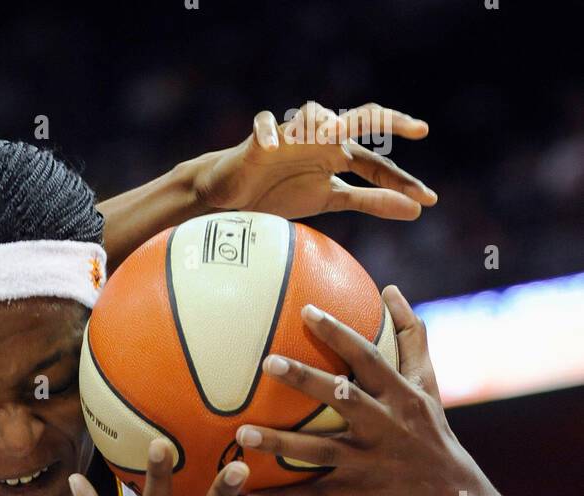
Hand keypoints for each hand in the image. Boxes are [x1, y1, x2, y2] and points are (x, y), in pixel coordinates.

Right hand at [193, 100, 435, 221]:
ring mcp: (290, 137)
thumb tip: (417, 210)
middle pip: (359, 121)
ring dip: (324, 121)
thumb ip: (371, 200)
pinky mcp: (258, 141)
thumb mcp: (330, 200)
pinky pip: (263, 124)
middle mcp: (320, 140)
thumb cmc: (282, 192)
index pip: (377, 162)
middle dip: (387, 121)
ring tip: (335, 134)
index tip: (429, 200)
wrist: (237, 194)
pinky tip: (272, 143)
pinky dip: (268, 131)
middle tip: (417, 129)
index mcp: (338, 155)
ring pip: (312, 114)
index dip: (402, 180)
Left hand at [238, 286, 480, 495]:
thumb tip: (390, 290)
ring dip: (279, 443)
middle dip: (304, 379)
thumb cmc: (433, 432)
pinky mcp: (360, 493)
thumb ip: (411, 336)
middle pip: (341, 398)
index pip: (368, 357)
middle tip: (266, 362)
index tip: (305, 310)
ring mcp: (371, 461)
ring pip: (319, 450)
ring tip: (241, 431)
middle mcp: (385, 425)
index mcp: (399, 395)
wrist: (453, 495)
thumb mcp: (428, 383)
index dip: (339, 333)